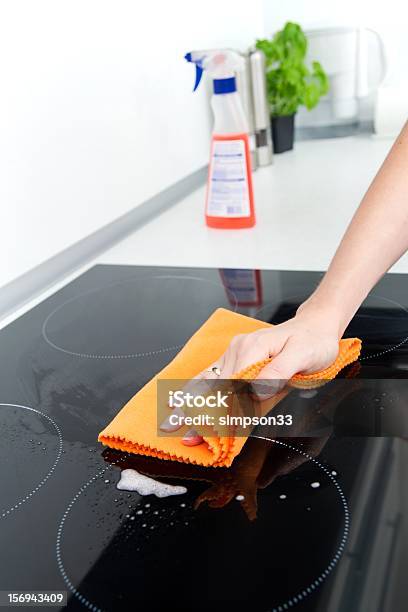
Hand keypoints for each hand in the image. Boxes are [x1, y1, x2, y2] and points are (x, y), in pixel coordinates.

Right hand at [160, 306, 340, 445]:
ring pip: (208, 382)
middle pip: (214, 386)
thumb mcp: (302, 355)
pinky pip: (212, 377)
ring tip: (172, 422)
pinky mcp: (234, 359)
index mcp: (252, 348)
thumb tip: (255, 392)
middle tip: (182, 434)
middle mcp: (237, 350)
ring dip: (190, 404)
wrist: (314, 327)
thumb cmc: (312, 342)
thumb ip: (278, 373)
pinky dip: (196, 392)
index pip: (233, 387)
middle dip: (197, 412)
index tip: (219, 434)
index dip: (226, 412)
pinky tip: (181, 402)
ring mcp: (233, 354)